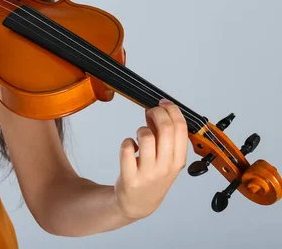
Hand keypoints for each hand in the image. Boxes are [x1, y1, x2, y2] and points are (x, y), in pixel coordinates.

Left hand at [114, 98, 187, 219]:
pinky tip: (130, 148)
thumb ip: (163, 136)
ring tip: (140, 137)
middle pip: (166, 128)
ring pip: (146, 136)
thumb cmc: (153, 177)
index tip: (162, 104)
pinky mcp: (130, 176)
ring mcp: (148, 172)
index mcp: (179, 160)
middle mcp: (166, 167)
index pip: (181, 127)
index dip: (171, 110)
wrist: (138, 203)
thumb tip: (155, 110)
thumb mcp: (166, 159)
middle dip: (156, 113)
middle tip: (149, 112)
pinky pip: (127, 148)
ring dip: (141, 129)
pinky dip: (126, 142)